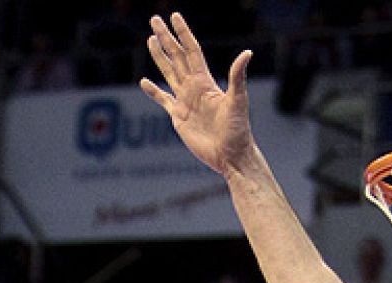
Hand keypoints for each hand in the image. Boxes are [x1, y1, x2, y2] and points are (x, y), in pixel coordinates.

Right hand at [140, 13, 255, 177]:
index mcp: (205, 82)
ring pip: (169, 73)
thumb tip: (247, 53)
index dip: (183, 33)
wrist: (230, 156)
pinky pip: (163, 100)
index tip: (174, 16)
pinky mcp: (178, 117)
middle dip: (166, 38)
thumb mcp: (238, 101)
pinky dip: (153, 91)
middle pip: (176, 57)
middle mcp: (194, 88)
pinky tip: (144, 82)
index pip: (191, 51)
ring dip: (159, 57)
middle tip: (155, 19)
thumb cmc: (238, 131)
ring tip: (150, 40)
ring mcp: (185, 101)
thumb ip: (237, 77)